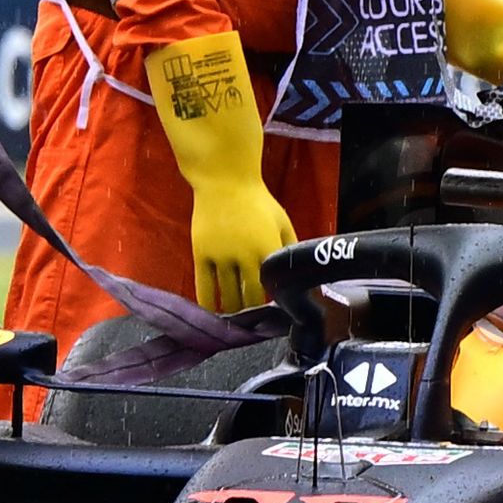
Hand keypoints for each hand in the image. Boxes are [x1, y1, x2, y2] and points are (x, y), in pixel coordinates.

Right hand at [184, 171, 301, 313]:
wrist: (224, 180)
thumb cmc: (258, 201)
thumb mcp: (282, 221)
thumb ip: (292, 248)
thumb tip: (301, 276)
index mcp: (268, 248)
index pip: (274, 288)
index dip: (277, 305)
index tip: (278, 316)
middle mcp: (244, 255)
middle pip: (250, 298)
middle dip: (255, 313)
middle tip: (258, 323)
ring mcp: (220, 256)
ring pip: (228, 296)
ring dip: (235, 311)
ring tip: (239, 321)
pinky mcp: (201, 254)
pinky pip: (204, 287)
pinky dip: (209, 304)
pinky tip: (214, 314)